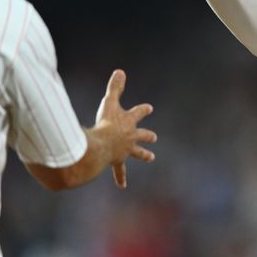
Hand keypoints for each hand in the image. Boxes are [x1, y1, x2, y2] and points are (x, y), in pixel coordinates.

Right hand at [89, 69, 156, 187]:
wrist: (102, 146)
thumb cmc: (105, 124)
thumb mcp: (110, 103)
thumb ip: (114, 88)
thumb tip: (120, 71)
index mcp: (129, 122)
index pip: (138, 113)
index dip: (143, 110)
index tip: (150, 108)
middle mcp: (130, 137)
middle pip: (142, 135)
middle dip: (147, 136)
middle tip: (154, 138)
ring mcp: (125, 150)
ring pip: (136, 153)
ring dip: (143, 154)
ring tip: (151, 158)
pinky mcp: (117, 161)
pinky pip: (120, 171)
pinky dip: (121, 177)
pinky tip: (123, 185)